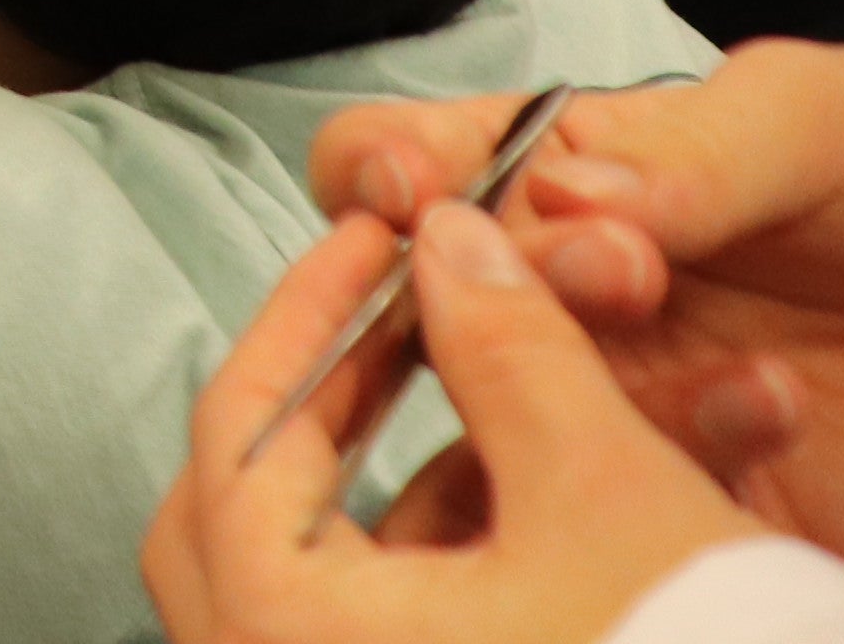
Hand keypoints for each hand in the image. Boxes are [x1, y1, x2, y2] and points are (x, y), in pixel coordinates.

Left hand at [149, 203, 769, 643]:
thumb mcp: (603, 494)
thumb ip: (509, 350)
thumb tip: (449, 239)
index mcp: (283, 632)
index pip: (240, 428)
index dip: (307, 313)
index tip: (370, 241)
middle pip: (246, 504)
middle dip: (331, 398)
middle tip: (404, 314)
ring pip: (330, 572)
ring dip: (411, 476)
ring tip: (492, 389)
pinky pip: (388, 632)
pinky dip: (443, 558)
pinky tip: (527, 494)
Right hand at [321, 52, 843, 565]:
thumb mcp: (823, 122)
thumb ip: (691, 142)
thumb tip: (557, 188)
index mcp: (572, 175)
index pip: (406, 164)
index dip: (383, 175)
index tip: (411, 191)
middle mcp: (569, 294)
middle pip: (430, 301)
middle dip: (489, 286)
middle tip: (620, 276)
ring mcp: (621, 402)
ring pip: (513, 414)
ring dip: (602, 388)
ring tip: (748, 368)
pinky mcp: (688, 500)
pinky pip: (626, 502)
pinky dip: (690, 462)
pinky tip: (780, 417)